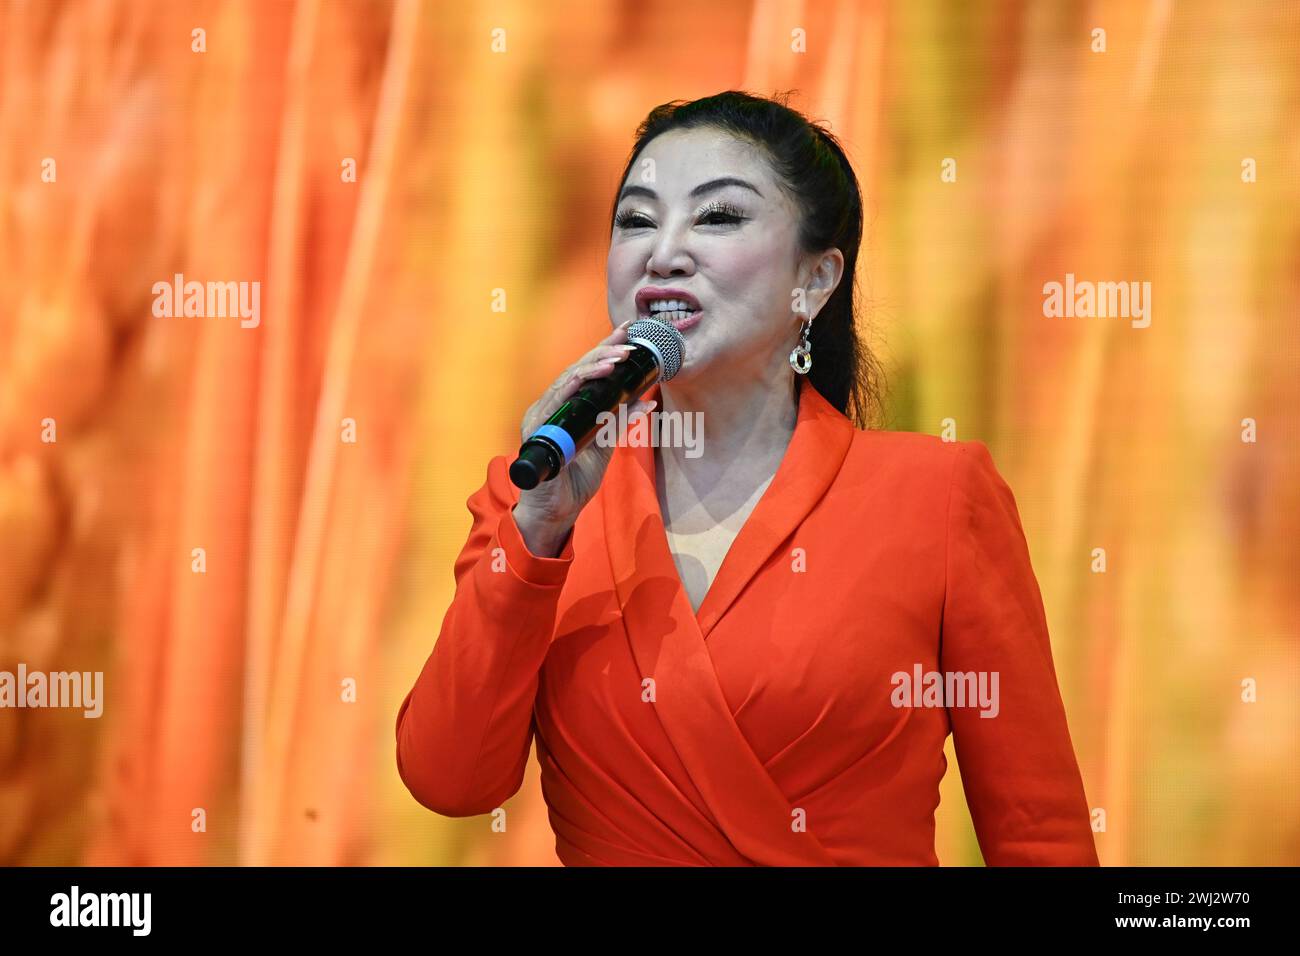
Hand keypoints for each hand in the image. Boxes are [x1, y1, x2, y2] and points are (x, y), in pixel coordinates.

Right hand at [513, 319, 656, 551]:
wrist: (557, 512)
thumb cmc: (574, 480)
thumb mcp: (604, 446)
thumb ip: (618, 423)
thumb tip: (645, 402)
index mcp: (563, 408)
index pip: (585, 373)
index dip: (605, 351)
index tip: (627, 333)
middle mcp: (550, 407)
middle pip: (576, 370)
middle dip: (603, 352)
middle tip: (628, 340)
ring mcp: (541, 417)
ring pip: (567, 380)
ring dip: (594, 366)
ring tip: (618, 357)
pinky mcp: (537, 431)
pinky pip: (558, 402)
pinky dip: (576, 387)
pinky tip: (593, 377)